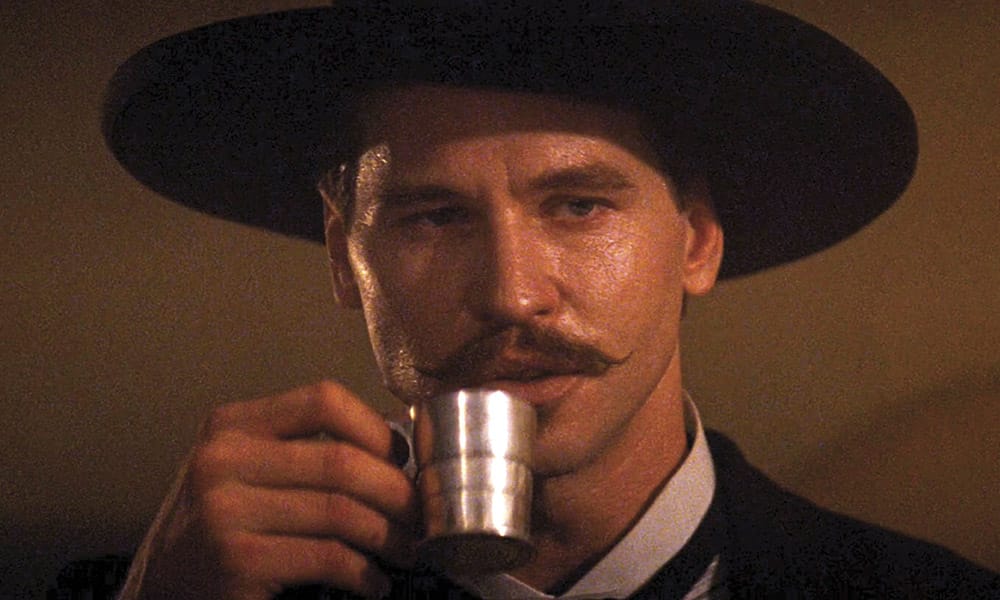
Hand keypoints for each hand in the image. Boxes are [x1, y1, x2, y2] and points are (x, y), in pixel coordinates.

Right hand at [118, 381, 418, 598]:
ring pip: (341, 511)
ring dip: (389, 536)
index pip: (322, 400)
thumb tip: (400, 434)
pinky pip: (329, 558)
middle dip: (396, 492)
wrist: (159, 593)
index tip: (402, 459)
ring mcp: (225, 511)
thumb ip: (306, 452)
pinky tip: (374, 583)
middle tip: (420, 518)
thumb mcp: (247, 474)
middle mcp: (222, 460)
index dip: (376, 428)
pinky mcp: (238, 561)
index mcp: (230, 426)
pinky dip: (365, 574)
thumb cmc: (219, 533)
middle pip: (341, 461)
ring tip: (406, 553)